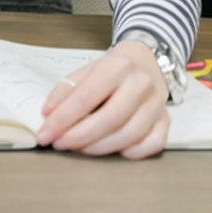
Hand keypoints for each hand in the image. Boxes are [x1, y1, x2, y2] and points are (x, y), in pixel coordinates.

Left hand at [36, 40, 169, 157]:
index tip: (45, 134)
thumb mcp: (86, 70)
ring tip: (78, 148)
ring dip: (99, 148)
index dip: (63, 119)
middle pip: (110, 119)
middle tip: (59, 144)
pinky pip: (153, 144)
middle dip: (80, 136)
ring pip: (129, 135)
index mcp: (117, 66)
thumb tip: (48, 115)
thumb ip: (66, 90)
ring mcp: (157, 104)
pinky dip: (132, 153)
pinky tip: (112, 151)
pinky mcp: (166, 120)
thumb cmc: (113, 68)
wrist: (147, 59)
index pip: (86, 97)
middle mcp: (141, 85)